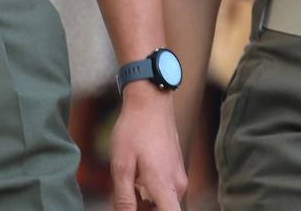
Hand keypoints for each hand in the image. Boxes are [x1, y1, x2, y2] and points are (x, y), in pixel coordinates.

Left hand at [110, 84, 186, 210]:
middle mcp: (177, 184)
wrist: (151, 101)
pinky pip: (165, 191)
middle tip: (125, 197)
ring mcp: (179, 176)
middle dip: (144, 210)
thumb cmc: (134, 130)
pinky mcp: (176, 169)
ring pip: (163, 202)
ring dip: (145, 204)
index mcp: (164, 186)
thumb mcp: (121, 167)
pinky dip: (150, 194)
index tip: (137, 210)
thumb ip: (124, 199)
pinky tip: (134, 181)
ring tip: (127, 187)